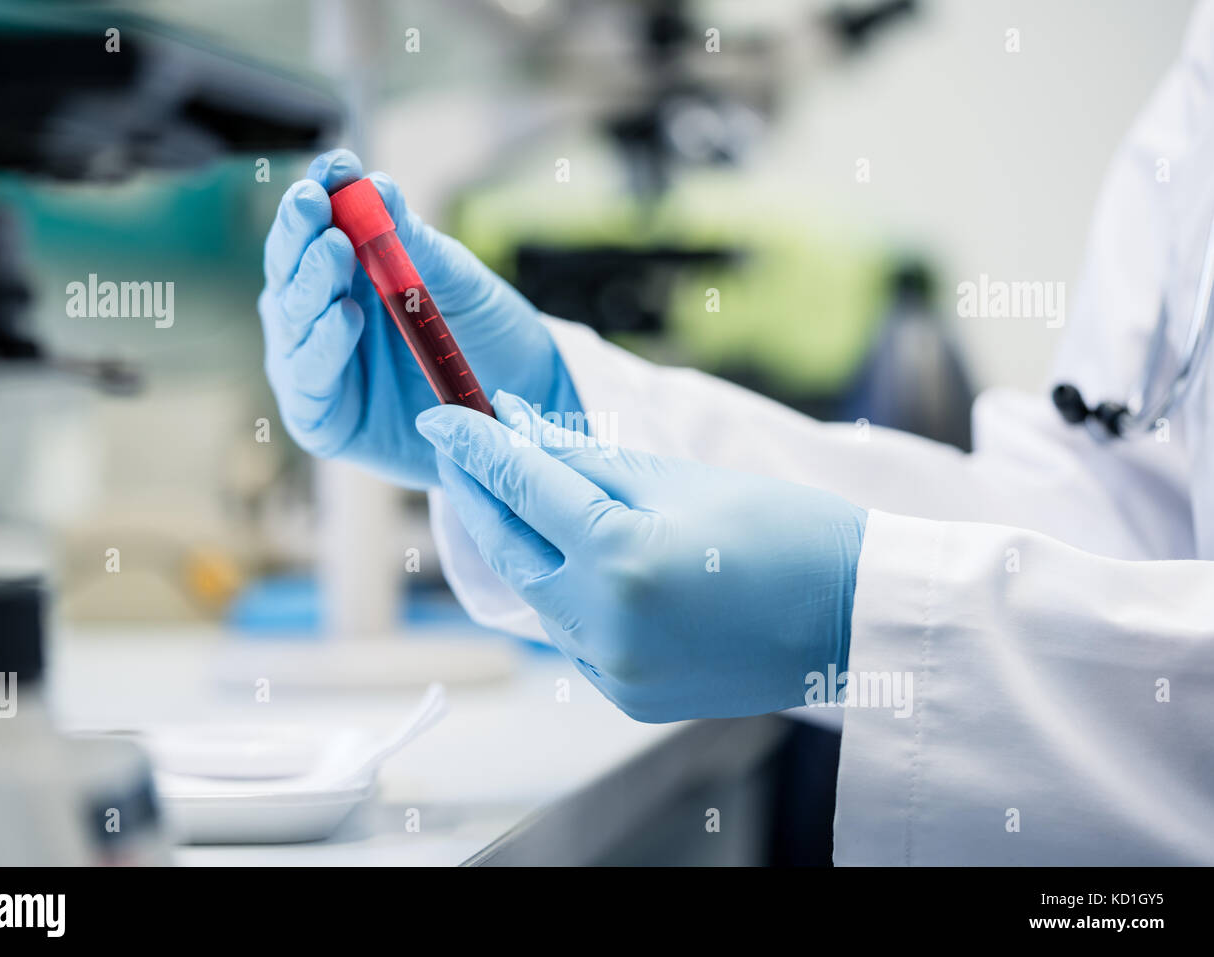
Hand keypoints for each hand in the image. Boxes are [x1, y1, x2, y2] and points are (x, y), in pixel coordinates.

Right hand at [259, 149, 580, 488]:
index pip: (317, 222)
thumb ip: (414, 242)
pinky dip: (323, 346)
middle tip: (314, 200)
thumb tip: (376, 186)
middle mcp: (317, 311)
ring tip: (335, 250)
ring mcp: (313, 363)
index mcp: (345, 269)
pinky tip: (344, 316)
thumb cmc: (481, 334)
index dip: (321, 190)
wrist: (519, 402)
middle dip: (299, 231)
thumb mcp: (455, 280)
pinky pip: (309, 378)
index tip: (334, 164)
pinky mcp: (321, 416)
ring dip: (311, 281)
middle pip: (290, 265)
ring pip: (291, 318)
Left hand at [417, 391, 866, 721]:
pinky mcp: (625, 697)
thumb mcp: (678, 480)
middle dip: (477, 495)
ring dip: (518, 544)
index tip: (440, 415)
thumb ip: (586, 458)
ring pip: (534, 596)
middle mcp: (604, 625)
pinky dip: (560, 591)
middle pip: (509, 550)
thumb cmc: (783, 529)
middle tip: (457, 449)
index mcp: (621, 558)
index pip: (522, 488)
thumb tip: (516, 427)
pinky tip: (565, 556)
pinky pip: (569, 634)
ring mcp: (612, 670)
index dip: (474, 447)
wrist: (854, 616)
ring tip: (508, 494)